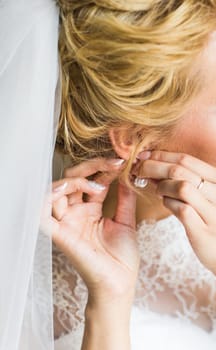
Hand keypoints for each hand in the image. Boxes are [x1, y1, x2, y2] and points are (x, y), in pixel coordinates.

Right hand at [48, 158, 139, 302]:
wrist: (120, 282)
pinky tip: (65, 189)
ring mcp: (67, 222)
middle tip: (114, 163)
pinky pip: (43, 213)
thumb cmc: (122, 257)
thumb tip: (127, 176)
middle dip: (91, 167)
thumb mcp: (126, 222)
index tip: (122, 161)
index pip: (92, 181)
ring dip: (74, 179)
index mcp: (91, 210)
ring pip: (58, 190)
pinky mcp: (59, 234)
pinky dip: (47, 198)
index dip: (104, 168)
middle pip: (73, 180)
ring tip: (97, 183)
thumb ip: (125, 198)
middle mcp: (76, 213)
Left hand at [135, 150, 215, 274]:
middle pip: (180, 170)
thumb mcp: (204, 196)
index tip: (143, 156)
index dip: (161, 156)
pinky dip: (168, 203)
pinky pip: (182, 210)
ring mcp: (212, 212)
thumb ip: (184, 181)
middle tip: (139, 170)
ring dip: (162, 186)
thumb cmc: (212, 220)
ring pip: (182, 187)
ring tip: (158, 190)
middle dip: (153, 166)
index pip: (186, 159)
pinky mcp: (204, 231)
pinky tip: (166, 203)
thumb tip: (154, 168)